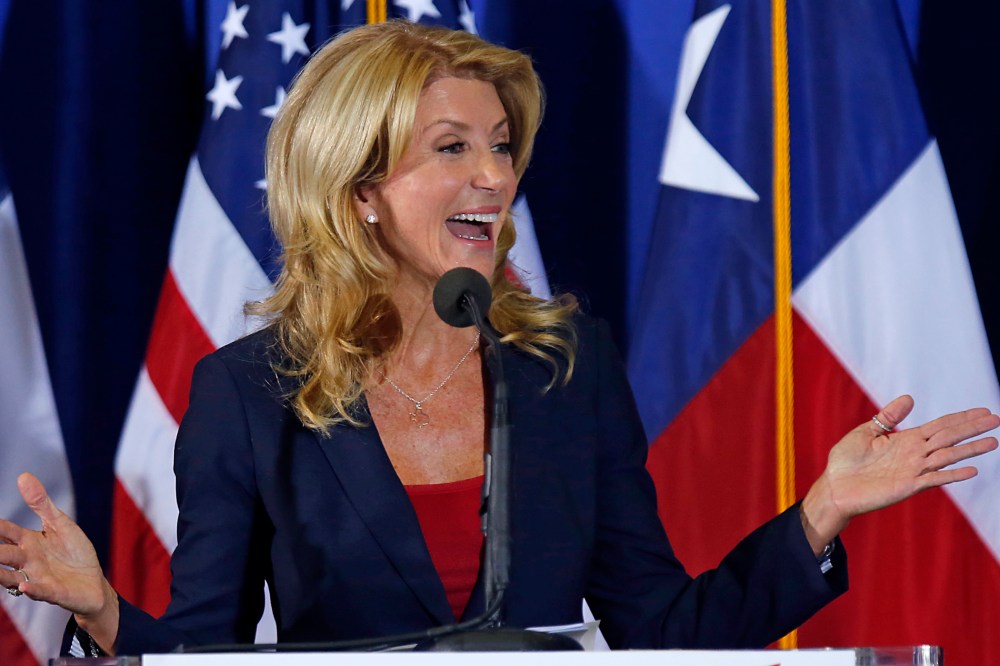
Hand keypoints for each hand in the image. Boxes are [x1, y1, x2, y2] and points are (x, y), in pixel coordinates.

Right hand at [0, 473, 118, 650]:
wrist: (94, 583)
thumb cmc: (74, 552)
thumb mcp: (60, 524)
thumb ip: (41, 503)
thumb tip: (23, 475)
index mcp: (29, 542)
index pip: (5, 532)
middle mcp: (28, 561)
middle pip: (3, 554)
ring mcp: (38, 578)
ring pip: (11, 577)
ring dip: (0, 573)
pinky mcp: (54, 592)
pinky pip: (40, 592)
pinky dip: (32, 589)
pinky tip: (24, 586)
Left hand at [801, 395, 998, 552]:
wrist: (835, 487)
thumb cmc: (846, 461)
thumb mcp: (866, 432)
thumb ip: (888, 417)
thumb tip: (910, 398)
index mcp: (905, 439)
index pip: (939, 426)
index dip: (960, 418)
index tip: (981, 411)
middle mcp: (914, 454)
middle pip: (949, 438)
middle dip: (972, 428)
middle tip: (996, 419)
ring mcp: (913, 470)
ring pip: (948, 456)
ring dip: (970, 449)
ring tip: (994, 441)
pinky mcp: (908, 486)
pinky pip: (934, 479)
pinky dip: (952, 474)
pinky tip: (971, 470)